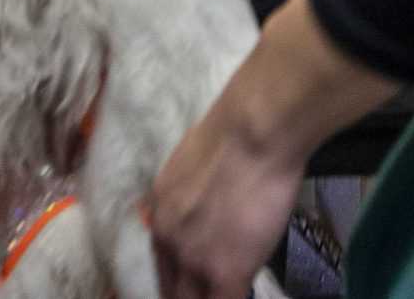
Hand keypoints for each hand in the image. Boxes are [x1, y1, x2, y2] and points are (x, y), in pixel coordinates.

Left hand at [151, 0, 399, 298]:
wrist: (252, 131)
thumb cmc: (234, 133)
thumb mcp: (194, 166)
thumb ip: (192, 197)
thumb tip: (209, 208)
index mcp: (161, 212)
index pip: (162, 263)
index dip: (180, 279)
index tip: (195, 283)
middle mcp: (168, 240)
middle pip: (172, 290)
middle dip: (188, 295)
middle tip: (208, 291)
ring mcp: (194, 260)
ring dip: (209, 297)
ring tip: (227, 291)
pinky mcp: (225, 272)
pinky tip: (246, 292)